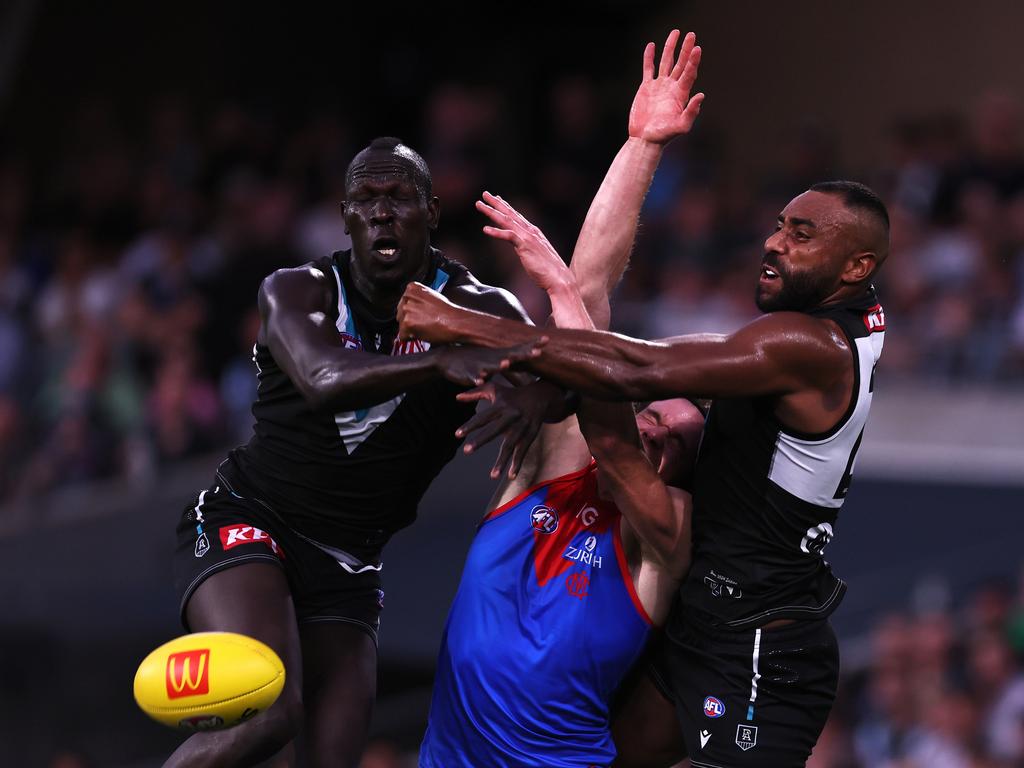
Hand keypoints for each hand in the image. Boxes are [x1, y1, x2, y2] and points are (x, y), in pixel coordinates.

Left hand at [397, 282, 463, 343]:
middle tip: (424, 322)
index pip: (403, 304)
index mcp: (412, 288)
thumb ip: (417, 300)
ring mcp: (406, 309)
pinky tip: (423, 333)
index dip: (412, 313)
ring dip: (411, 330)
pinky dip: (411, 338)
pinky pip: (403, 336)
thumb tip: (408, 308)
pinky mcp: (407, 323)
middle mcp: (407, 297)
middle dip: (409, 321)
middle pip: (400, 315)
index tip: (421, 315)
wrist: (456, 322)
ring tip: (425, 327)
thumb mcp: (430, 296)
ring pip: (401, 326)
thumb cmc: (447, 312)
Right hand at [435, 340, 546, 387]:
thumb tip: (528, 368)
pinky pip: (471, 377)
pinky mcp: (466, 373)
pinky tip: (480, 380)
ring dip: (498, 365)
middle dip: (523, 354)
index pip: (519, 349)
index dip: (533, 345)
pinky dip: (475, 378)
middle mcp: (491, 358)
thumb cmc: (475, 361)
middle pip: (510, 355)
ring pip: (490, 365)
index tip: (547, 339)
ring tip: (506, 364)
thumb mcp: (495, 361)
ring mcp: (479, 365)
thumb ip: (510, 363)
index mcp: (499, 356)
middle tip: (537, 352)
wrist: (446, 359)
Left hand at [455, 381, 550, 478]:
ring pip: (510, 445)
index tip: (457, 435)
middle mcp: (511, 416)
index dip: (470, 425)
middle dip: (481, 440)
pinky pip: (522, 451)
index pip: (483, 417)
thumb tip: (456, 397)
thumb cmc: (512, 394)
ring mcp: (522, 427)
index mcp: (501, 405)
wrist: (541, 396)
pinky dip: (517, 463)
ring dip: (502, 461)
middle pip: (495, 430)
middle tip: (466, 451)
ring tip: (493, 476)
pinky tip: (510, 476)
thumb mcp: (495, 389)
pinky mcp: (530, 435)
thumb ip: (475, 393)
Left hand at [476, 192, 572, 294]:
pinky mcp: (525, 246)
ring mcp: (528, 237)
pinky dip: (496, 232)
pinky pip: (509, 236)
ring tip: (479, 205)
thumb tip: (524, 249)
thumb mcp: (537, 255)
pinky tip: (485, 229)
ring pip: (506, 220)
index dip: (506, 206)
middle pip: (510, 213)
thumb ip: (529, 248)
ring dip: (492, 211)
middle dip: (496, 203)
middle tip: (484, 194)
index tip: (497, 198)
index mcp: (533, 233)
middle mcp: (530, 231)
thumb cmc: (550, 271)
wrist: (560, 279)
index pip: (517, 216)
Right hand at [628, 29, 703, 144]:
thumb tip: (701, 95)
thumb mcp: (681, 127)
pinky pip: (648, 69)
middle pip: (680, 64)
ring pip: (665, 62)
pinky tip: (651, 46)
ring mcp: (659, 86)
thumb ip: (691, 112)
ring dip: (670, 48)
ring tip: (676, 32)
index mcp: (681, 94)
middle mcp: (672, 87)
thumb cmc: (664, 136)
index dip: (693, 61)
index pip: (689, 73)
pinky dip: (649, 57)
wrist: (645, 139)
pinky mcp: (646, 88)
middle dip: (685, 49)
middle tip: (691, 34)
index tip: (697, 48)